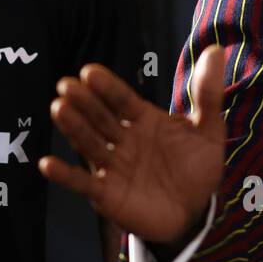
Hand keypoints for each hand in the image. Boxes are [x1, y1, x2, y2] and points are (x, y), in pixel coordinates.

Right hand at [40, 44, 227, 245]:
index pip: (122, 99)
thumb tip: (215, 50)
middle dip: (84, 102)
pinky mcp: (106, 194)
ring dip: (72, 127)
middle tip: (66, 85)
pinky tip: (46, 163)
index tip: (90, 71)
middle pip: (100, 117)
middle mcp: (122, 139)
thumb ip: (208, 93)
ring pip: (89, 143)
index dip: (107, 87)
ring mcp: (112, 166)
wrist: (195, 211)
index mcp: (142, 119)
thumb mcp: (208, 130)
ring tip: (58, 108)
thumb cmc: (196, 167)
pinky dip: (64, 175)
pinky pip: (82, 182)